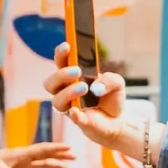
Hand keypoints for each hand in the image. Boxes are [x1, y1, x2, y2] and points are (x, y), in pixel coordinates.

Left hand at [0, 142, 74, 167]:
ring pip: (42, 165)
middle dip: (60, 155)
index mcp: (20, 154)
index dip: (56, 148)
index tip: (69, 147)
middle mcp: (23, 158)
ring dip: (55, 166)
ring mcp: (21, 165)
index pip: (42, 149)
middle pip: (46, 155)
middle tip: (75, 156)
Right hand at [44, 41, 141, 155]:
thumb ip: (110, 79)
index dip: (60, 54)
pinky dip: (74, 113)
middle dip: (61, 75)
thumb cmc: (110, 98)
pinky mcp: (78, 121)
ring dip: (68, 92)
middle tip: (77, 71)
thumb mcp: (117, 83)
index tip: (67, 46)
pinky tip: (77, 110)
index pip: (60, 63)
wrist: (117, 121)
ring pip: (56, 100)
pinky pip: (71, 117)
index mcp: (73, 77)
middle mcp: (66, 91)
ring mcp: (69, 107)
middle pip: (50, 83)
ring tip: (84, 87)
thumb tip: (96, 86)